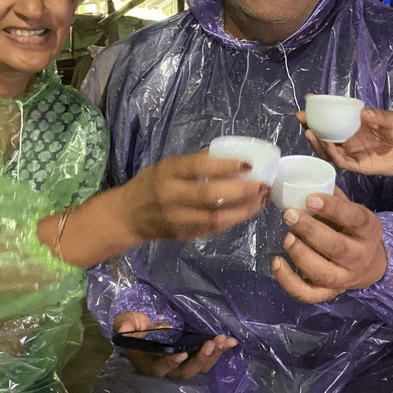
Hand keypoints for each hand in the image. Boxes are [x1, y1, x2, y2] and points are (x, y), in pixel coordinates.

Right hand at [113, 311, 237, 380]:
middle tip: (211, 344)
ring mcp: (182, 361)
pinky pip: (207, 355)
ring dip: (214, 354)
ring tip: (225, 341)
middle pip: (186, 371)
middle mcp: (168, 366)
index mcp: (150, 362)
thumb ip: (125, 326)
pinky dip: (219, 349)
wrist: (142, 326)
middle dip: (200, 359)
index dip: (170, 363)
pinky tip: (230, 341)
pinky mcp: (192, 353)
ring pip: (200, 365)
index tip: (181, 353)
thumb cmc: (132, 327)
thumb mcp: (125, 323)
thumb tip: (125, 328)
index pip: (160, 368)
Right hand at [125, 150, 269, 240]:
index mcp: (169, 173)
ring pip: (216, 217)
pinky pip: (214, 228)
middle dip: (242, 191)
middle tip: (263, 185)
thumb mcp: (169, 166)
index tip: (249, 163)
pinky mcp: (185, 235)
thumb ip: (196, 163)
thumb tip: (232, 156)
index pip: (200, 167)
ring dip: (244, 209)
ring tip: (262, 200)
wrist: (128, 216)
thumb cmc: (151, 184)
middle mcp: (173, 197)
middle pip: (211, 195)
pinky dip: (234, 219)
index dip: (226, 165)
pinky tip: (248, 211)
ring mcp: (179, 219)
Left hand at [271, 188, 387, 302]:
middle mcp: (360, 257)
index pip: (355, 218)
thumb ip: (332, 199)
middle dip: (310, 231)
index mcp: (369, 230)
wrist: (369, 264)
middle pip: (337, 248)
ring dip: (300, 255)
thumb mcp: (351, 211)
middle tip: (290, 215)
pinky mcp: (329, 293)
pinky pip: (308, 294)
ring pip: (322, 273)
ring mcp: (345, 278)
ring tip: (287, 237)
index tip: (310, 198)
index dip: (333, 208)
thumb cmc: (353, 230)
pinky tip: (276, 261)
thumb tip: (303, 182)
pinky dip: (288, 281)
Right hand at [296, 107, 392, 180]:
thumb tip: (363, 113)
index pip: (335, 116)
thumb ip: (379, 116)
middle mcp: (352, 138)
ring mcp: (354, 152)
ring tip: (309, 131)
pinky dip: (331, 154)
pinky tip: (326, 145)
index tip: (308, 99)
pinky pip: (341, 161)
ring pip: (329, 149)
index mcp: (358, 124)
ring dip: (317, 141)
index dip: (321, 108)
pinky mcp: (359, 165)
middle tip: (300, 116)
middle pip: (326, 132)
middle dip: (311, 125)